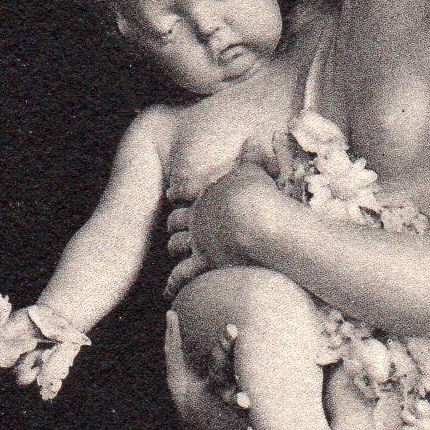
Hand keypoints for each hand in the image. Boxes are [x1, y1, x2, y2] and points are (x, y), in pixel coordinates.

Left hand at [164, 160, 280, 300]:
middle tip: (171, 224)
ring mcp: (198, 240)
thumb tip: (262, 138)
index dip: (177, 191)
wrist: (256, 221)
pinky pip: (183, 275)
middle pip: (176, 219)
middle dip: (173, 222)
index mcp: (205, 192)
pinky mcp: (204, 262)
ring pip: (176, 244)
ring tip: (173, 250)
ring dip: (174, 247)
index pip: (185, 189)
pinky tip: (168, 291)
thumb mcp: (256, 169)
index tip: (172, 193)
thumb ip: (254, 156)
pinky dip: (173, 283)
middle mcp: (196, 216)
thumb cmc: (258, 193)